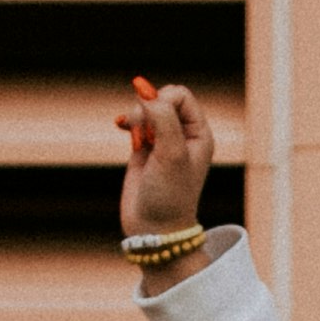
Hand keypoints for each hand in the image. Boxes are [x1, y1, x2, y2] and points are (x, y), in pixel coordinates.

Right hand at [118, 77, 214, 242]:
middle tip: (143, 132)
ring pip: (146, 108)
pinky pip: (136, 122)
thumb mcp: (172, 154)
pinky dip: (128, 121)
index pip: (180, 95)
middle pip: (162, 98)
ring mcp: (163, 141)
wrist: (154, 228)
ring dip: (136, 117)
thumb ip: (163, 119)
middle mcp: (183, 135)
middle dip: (147, 108)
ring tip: (136, 139)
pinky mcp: (143, 149)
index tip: (153, 119)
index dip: (163, 99)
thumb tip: (145, 92)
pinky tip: (120, 126)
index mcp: (199, 133)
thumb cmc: (170, 195)